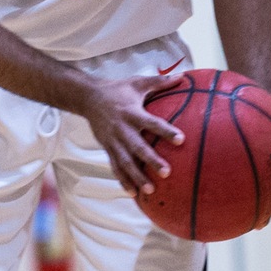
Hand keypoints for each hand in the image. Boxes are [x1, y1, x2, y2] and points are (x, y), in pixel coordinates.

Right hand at [81, 73, 183, 195]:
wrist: (87, 98)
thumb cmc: (117, 90)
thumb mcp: (137, 83)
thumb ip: (159, 82)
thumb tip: (183, 77)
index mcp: (131, 113)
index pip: (151, 123)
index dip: (165, 131)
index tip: (181, 139)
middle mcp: (122, 129)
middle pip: (138, 147)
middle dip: (151, 160)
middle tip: (167, 172)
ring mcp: (113, 141)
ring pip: (125, 161)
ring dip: (137, 176)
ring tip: (150, 190)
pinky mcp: (107, 148)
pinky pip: (115, 166)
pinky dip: (123, 180)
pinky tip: (132, 193)